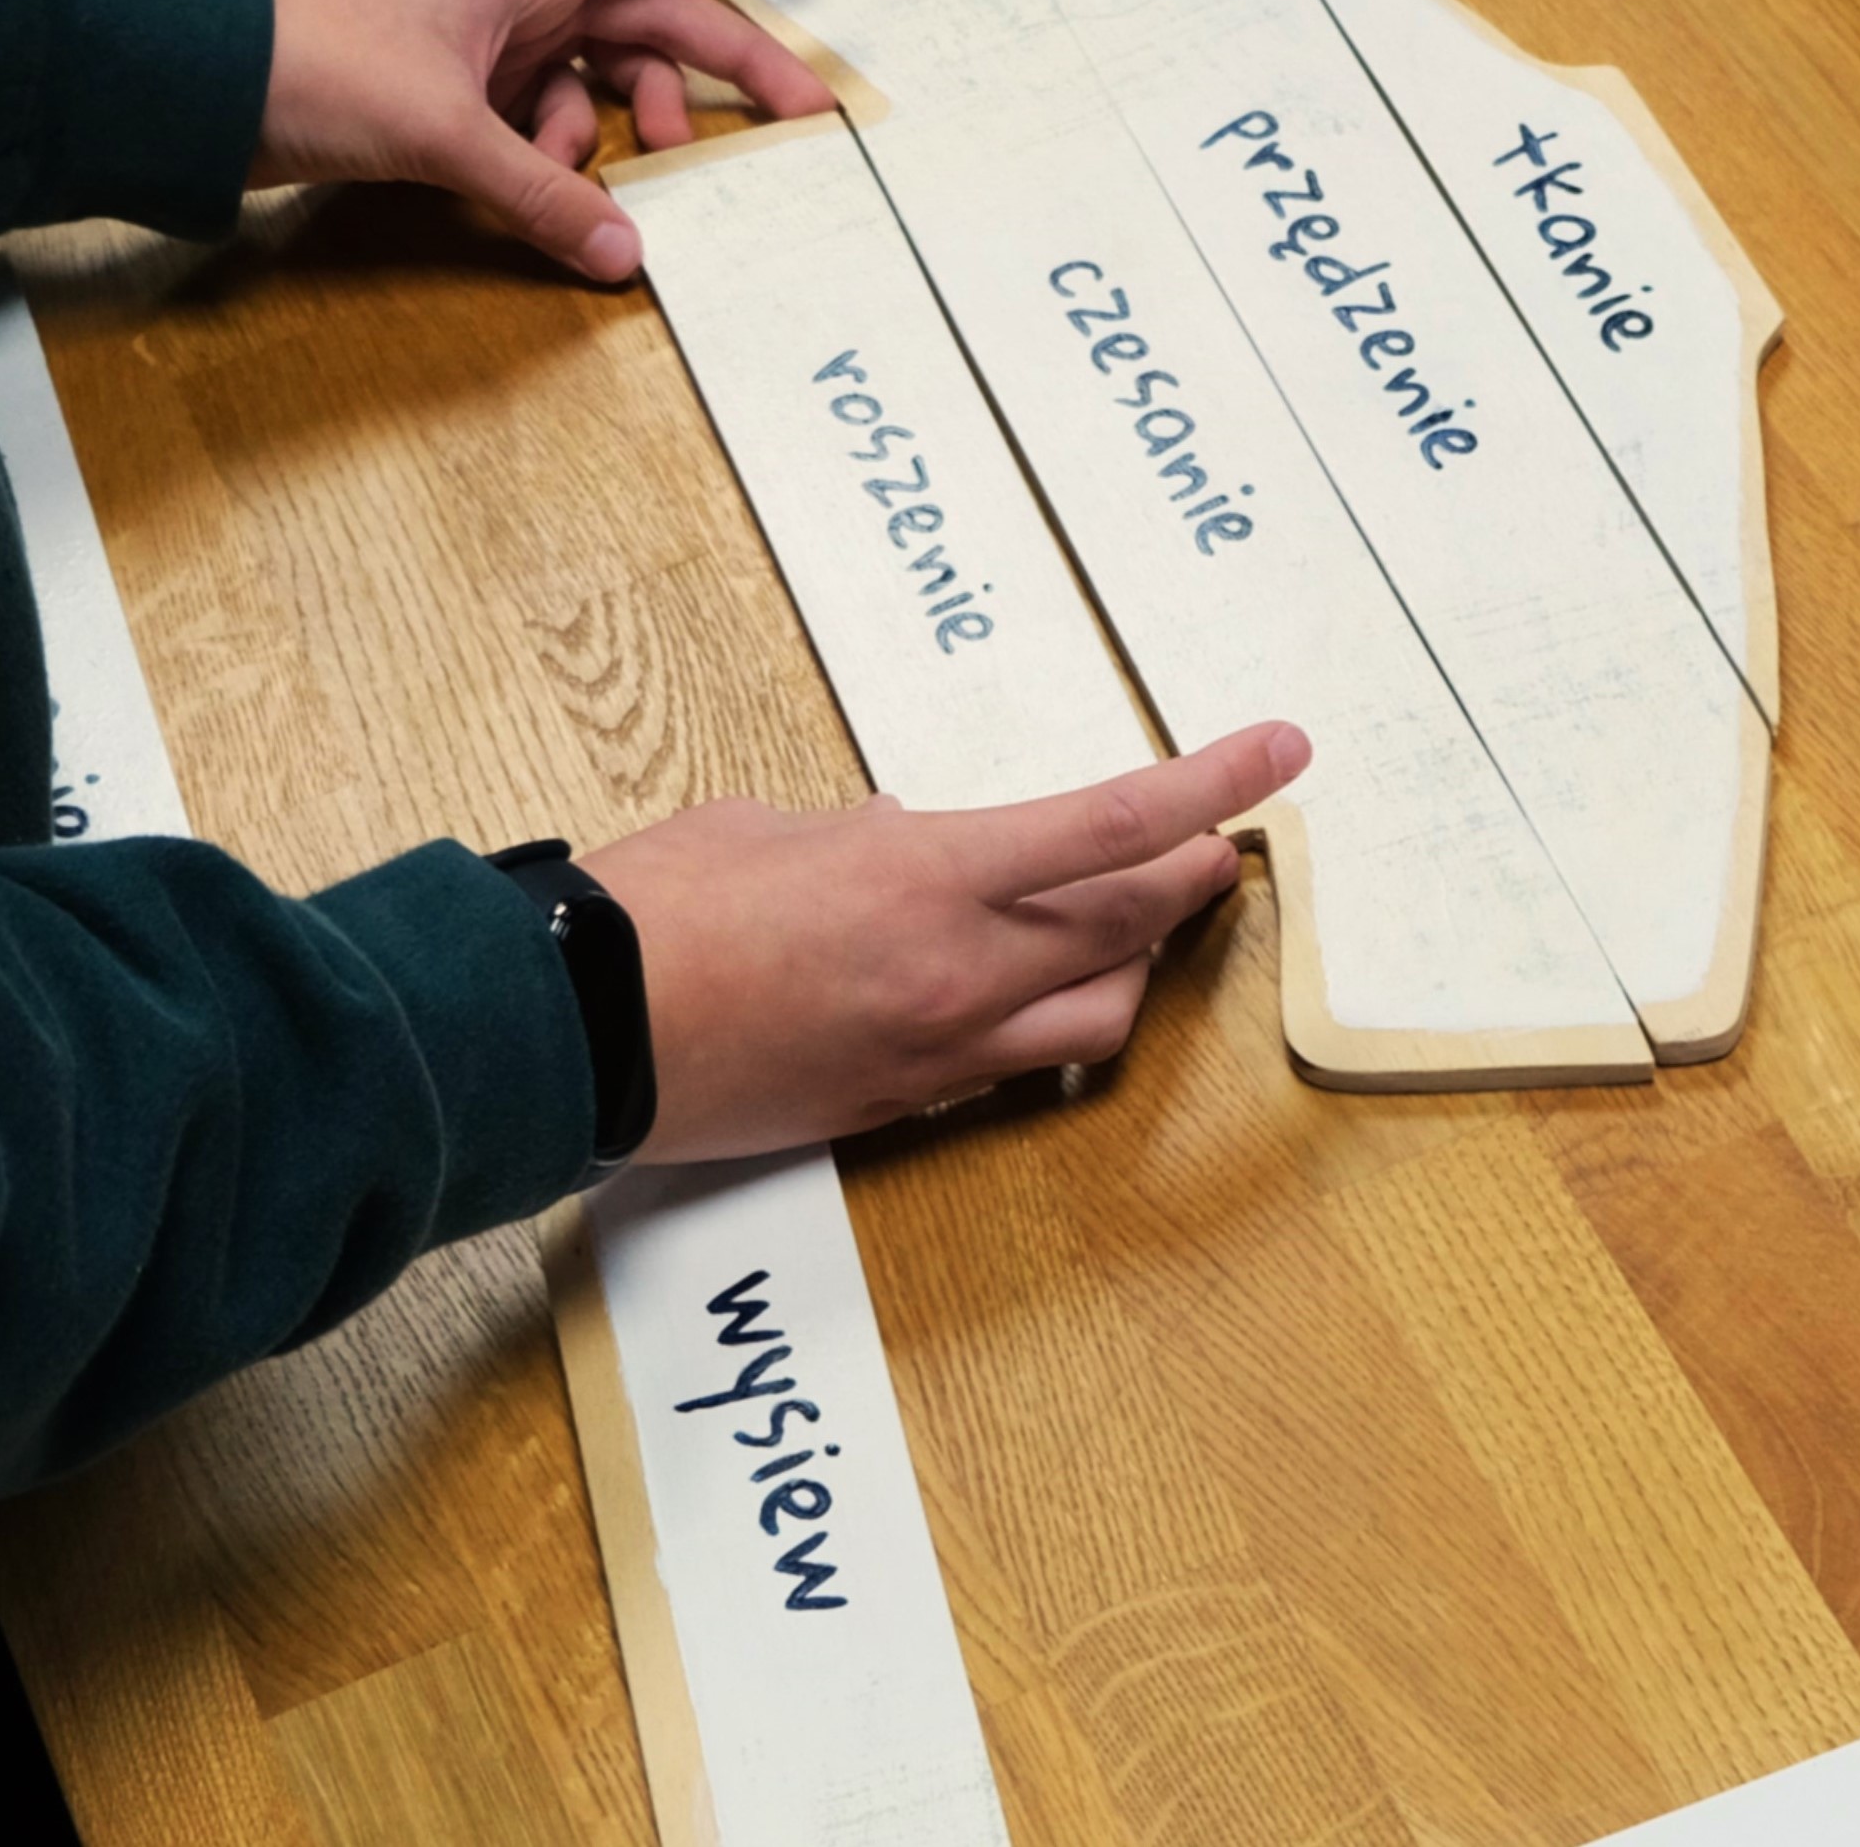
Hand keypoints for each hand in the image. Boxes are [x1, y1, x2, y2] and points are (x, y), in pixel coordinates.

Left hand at [255, 0, 836, 279]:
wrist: (206, 90)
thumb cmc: (321, 69)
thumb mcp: (444, 136)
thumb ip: (542, 195)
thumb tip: (624, 255)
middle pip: (653, 20)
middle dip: (724, 67)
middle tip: (799, 114)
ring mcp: (492, 41)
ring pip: (602, 75)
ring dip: (627, 123)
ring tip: (628, 167)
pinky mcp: (461, 90)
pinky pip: (548, 117)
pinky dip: (562, 154)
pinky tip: (547, 188)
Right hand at [584, 721, 1305, 1160]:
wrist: (579, 1033)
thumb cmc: (660, 910)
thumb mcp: (776, 827)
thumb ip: (863, 835)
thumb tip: (909, 839)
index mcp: (933, 880)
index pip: (1114, 828)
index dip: (1212, 785)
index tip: (1280, 753)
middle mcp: (960, 973)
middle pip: (1131, 926)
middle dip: (1187, 876)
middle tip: (1214, 842)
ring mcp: (939, 1052)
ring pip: (1102, 1017)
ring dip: (1132, 964)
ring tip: (1131, 925)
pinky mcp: (902, 1106)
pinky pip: (1020, 1066)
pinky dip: (1050, 1022)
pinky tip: (1032, 994)